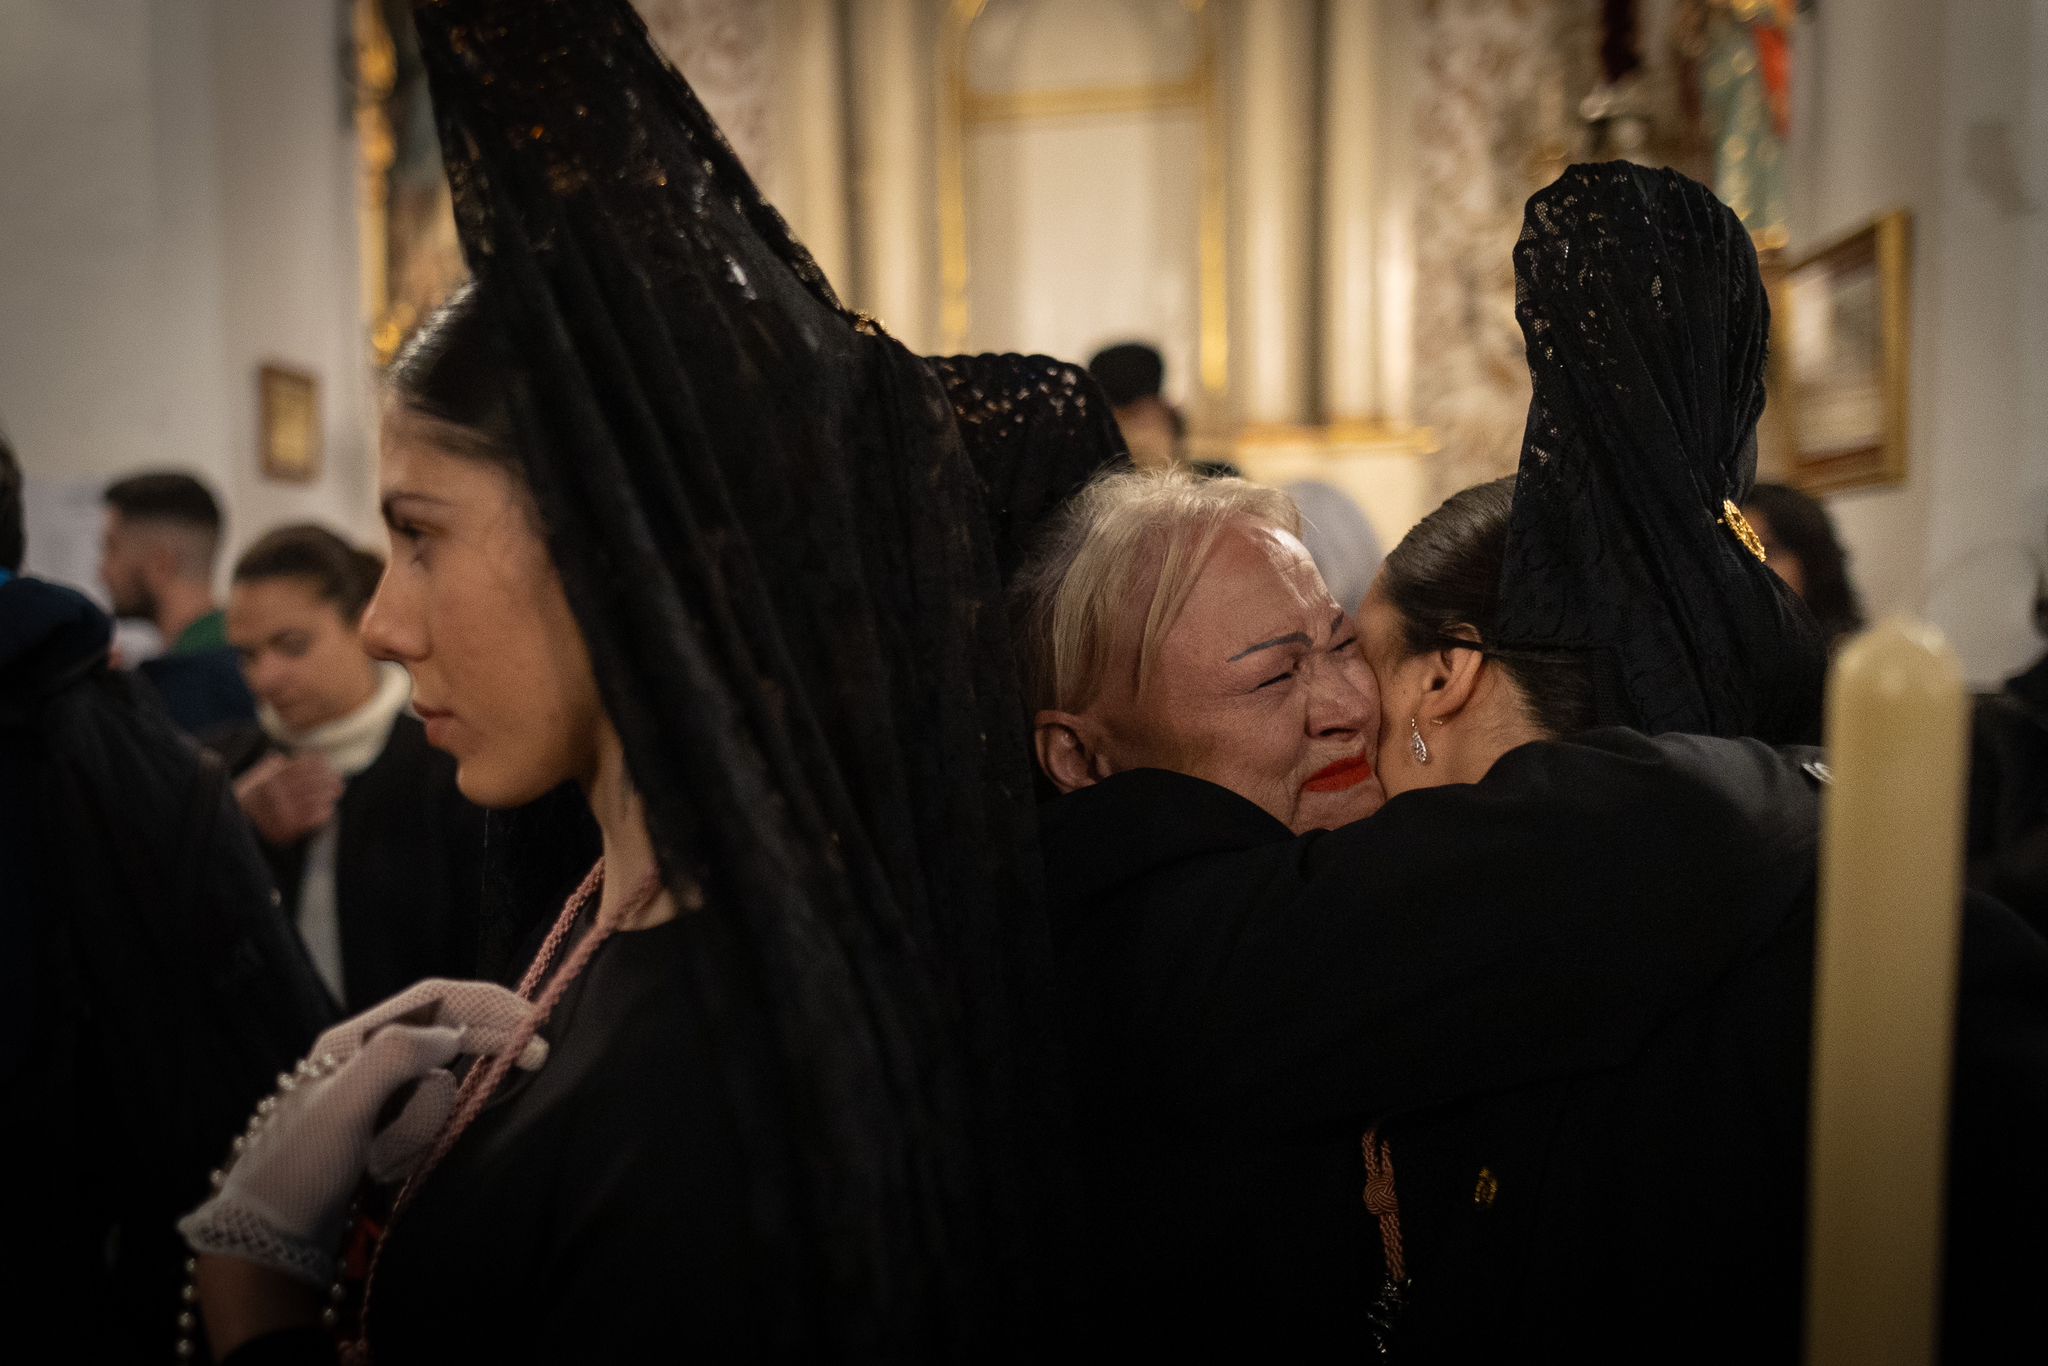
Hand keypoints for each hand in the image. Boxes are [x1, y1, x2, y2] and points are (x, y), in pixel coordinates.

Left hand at [178, 979, 546, 1285]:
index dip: (487, 1003)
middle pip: (445, 1038)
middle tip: (536, 1057)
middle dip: (483, 1049)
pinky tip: (382, 1171)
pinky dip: (415, 1146)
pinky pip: (427, 1126)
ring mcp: (380, 1100)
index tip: (531, 1019)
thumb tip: (451, 1035)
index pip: (434, 1000)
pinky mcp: (387, 1135)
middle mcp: (368, 1060)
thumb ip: (395, 1057)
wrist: (267, 1241)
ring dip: (422, 1127)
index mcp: (352, 1040)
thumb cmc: (296, 1167)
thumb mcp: (342, 1105)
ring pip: (439, 1091)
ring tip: (382, 1161)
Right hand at [234, 752, 343, 845]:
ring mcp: (280, 812)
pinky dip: (323, 812)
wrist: (236, 828)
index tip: (328, 765)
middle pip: (311, 783)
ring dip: (328, 795)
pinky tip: (329, 809)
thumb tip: (297, 756)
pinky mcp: (286, 830)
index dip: (318, 765)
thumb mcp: (256, 778)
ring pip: (314, 800)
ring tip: (337, 792)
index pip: (301, 768)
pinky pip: (312, 819)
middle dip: (328, 780)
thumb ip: (274, 766)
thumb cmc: (250, 800)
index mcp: (269, 779)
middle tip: (339, 781)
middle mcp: (274, 794)